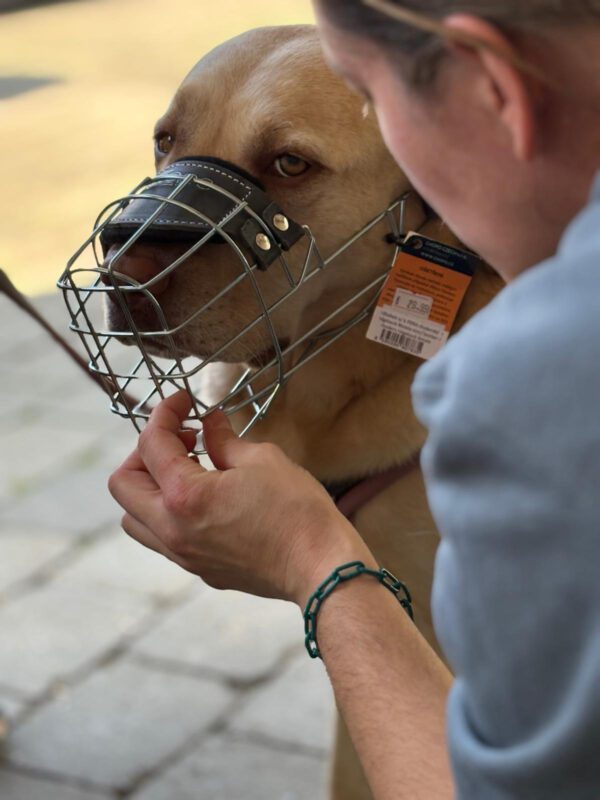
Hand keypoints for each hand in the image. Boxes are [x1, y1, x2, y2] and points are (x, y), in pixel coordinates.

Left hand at [108, 390, 373, 606]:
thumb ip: (224, 440)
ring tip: (187, 470)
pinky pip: (162, 537)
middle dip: (144, 452)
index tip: (183, 401)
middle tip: (181, 438)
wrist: (320, 568)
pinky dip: (168, 511)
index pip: (151, 444)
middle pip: (124, 485)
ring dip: (149, 487)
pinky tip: (204, 498)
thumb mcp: (261, 460)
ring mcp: (183, 555)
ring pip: (135, 518)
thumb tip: (210, 423)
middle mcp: (172, 530)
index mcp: (184, 496)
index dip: (164, 413)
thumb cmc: (297, 511)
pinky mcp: (199, 569)